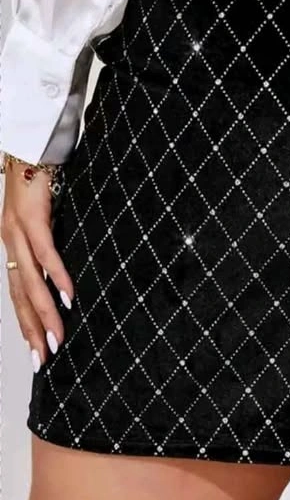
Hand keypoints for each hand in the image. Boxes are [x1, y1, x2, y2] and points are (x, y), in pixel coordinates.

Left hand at [1, 159, 73, 370]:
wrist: (31, 140)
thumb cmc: (42, 175)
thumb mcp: (47, 214)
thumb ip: (52, 239)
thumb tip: (68, 266)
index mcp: (12, 243)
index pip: (18, 292)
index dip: (26, 322)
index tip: (37, 349)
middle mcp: (9, 241)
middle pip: (19, 295)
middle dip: (32, 330)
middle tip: (43, 360)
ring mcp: (17, 231)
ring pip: (30, 282)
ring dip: (44, 314)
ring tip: (56, 339)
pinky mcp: (32, 217)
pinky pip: (46, 254)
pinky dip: (58, 277)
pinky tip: (68, 297)